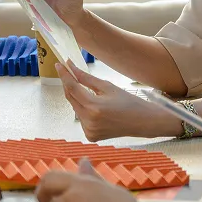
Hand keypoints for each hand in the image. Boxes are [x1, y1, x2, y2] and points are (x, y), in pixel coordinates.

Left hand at [57, 62, 178, 141]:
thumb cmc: (129, 102)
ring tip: (95, 96)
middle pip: (71, 98)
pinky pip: (81, 119)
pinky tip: (98, 109)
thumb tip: (73, 70)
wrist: (142, 121)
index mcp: (94, 107)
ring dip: (79, 98)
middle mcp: (89, 121)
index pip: (72, 88)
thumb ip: (87, 79)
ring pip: (76, 108)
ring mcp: (88, 131)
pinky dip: (85, 111)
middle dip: (69, 85)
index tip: (59, 65)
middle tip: (70, 72)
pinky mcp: (90, 136)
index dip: (65, 75)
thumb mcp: (108, 87)